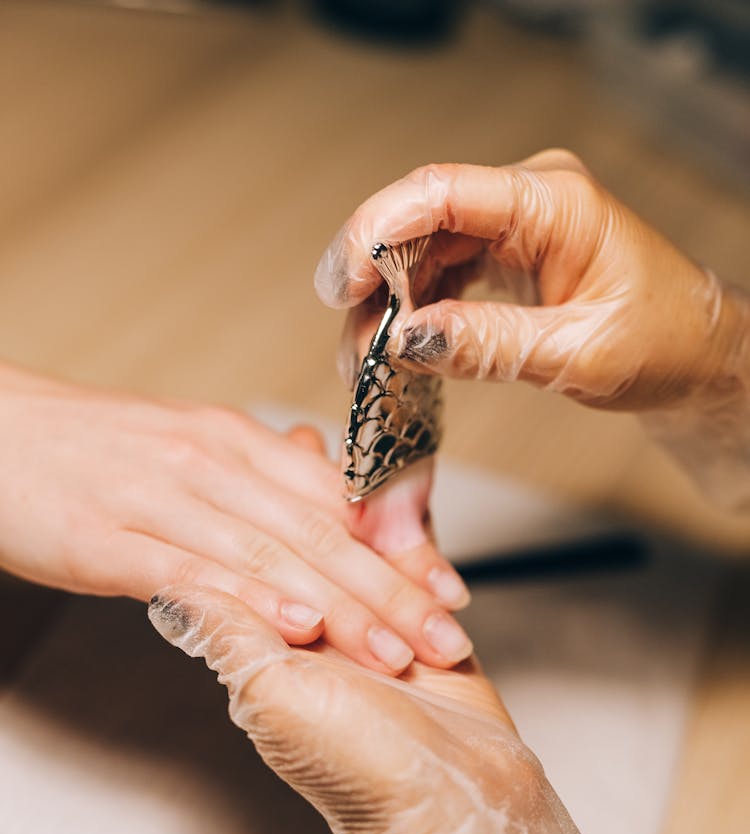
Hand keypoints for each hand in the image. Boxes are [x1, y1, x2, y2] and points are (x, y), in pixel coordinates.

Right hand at [0, 364, 472, 672]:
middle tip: (445, 637)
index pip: (336, 498)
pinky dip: (248, 601)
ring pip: (268, 555)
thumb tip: (330, 491)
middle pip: (316, 532)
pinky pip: (191, 572)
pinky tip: (293, 628)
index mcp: (234, 440)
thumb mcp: (190, 449)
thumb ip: (261, 477)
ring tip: (394, 651)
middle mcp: (209, 462)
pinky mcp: (108, 539)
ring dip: (339, 608)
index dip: (400, 548)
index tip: (450, 592)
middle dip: (390, 590)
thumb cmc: (94, 450)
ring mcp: (158, 498)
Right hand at [315, 149, 744, 411]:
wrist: (696, 357)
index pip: (443, 193)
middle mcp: (525, 203)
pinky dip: (413, 316)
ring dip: (387, 309)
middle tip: (354, 347)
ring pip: (420, 255)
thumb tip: (409, 341)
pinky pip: (439, 277)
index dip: (378, 232)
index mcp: (553, 202)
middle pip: (418, 223)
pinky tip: (399, 351)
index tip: (343, 285)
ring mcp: (512, 229)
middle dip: (373, 284)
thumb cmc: (663, 343)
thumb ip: (492, 345)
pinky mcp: (504, 258)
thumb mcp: (578, 353)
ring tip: (368, 364)